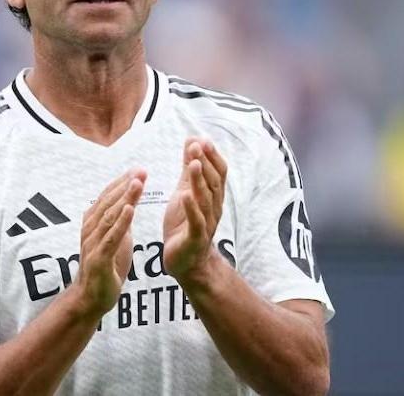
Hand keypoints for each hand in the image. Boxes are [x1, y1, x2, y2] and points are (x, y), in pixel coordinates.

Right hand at [72, 169, 145, 319]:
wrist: (91, 298)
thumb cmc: (105, 267)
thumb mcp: (116, 239)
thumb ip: (120, 221)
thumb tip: (130, 202)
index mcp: (93, 222)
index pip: (108, 197)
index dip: (123, 182)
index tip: (139, 169)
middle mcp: (90, 229)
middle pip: (109, 202)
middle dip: (125, 185)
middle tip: (141, 170)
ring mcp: (93, 243)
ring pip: (109, 216)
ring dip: (124, 198)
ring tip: (137, 183)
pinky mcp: (99, 259)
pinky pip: (111, 238)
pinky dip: (120, 222)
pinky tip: (130, 209)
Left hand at [163, 137, 227, 278]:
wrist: (187, 263)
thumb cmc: (185, 225)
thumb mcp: (185, 192)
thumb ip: (189, 170)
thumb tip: (193, 141)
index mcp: (212, 197)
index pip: (218, 174)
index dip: (212, 157)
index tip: (203, 140)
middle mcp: (213, 209)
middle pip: (214, 183)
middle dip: (206, 163)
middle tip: (197, 146)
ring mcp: (206, 224)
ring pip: (206, 200)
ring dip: (200, 181)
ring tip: (193, 164)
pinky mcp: (195, 239)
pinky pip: (196, 223)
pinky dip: (191, 209)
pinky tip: (185, 196)